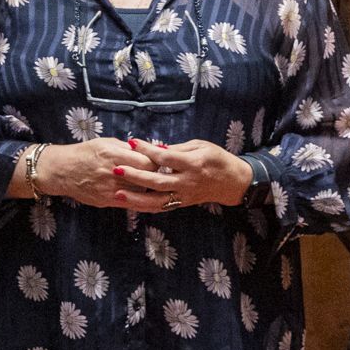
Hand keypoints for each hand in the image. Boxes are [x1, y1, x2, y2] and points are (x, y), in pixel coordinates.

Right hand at [28, 138, 182, 211]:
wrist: (62, 171)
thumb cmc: (85, 153)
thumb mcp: (106, 143)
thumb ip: (127, 147)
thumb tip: (151, 149)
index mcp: (113, 153)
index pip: (147, 160)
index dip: (158, 162)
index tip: (165, 162)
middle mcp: (112, 172)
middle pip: (146, 177)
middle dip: (158, 177)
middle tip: (169, 176)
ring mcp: (110, 188)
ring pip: (141, 193)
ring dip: (152, 191)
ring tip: (162, 188)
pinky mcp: (106, 200)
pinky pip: (130, 203)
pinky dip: (142, 202)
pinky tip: (151, 200)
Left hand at [124, 137, 256, 208]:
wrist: (233, 182)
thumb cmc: (217, 159)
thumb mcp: (201, 146)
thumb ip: (178, 149)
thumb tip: (156, 149)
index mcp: (193, 164)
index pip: (165, 158)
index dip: (147, 150)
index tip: (132, 142)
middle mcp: (187, 182)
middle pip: (157, 181)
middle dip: (135, 176)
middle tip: (116, 169)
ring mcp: (184, 195)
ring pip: (157, 201)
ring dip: (135, 198)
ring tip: (116, 194)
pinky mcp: (182, 204)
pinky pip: (161, 207)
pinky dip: (145, 207)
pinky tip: (129, 204)